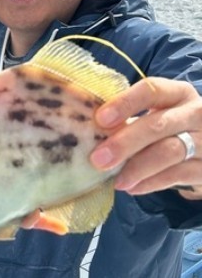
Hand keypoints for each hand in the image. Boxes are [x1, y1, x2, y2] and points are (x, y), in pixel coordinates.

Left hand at [90, 77, 201, 197]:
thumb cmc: (170, 127)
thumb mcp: (158, 113)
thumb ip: (129, 118)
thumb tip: (87, 131)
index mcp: (178, 93)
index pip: (152, 90)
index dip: (125, 103)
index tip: (100, 119)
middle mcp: (196, 113)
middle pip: (159, 125)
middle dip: (125, 142)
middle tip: (99, 159)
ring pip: (170, 151)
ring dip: (138, 167)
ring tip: (116, 180)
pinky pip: (178, 175)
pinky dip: (151, 182)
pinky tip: (132, 187)